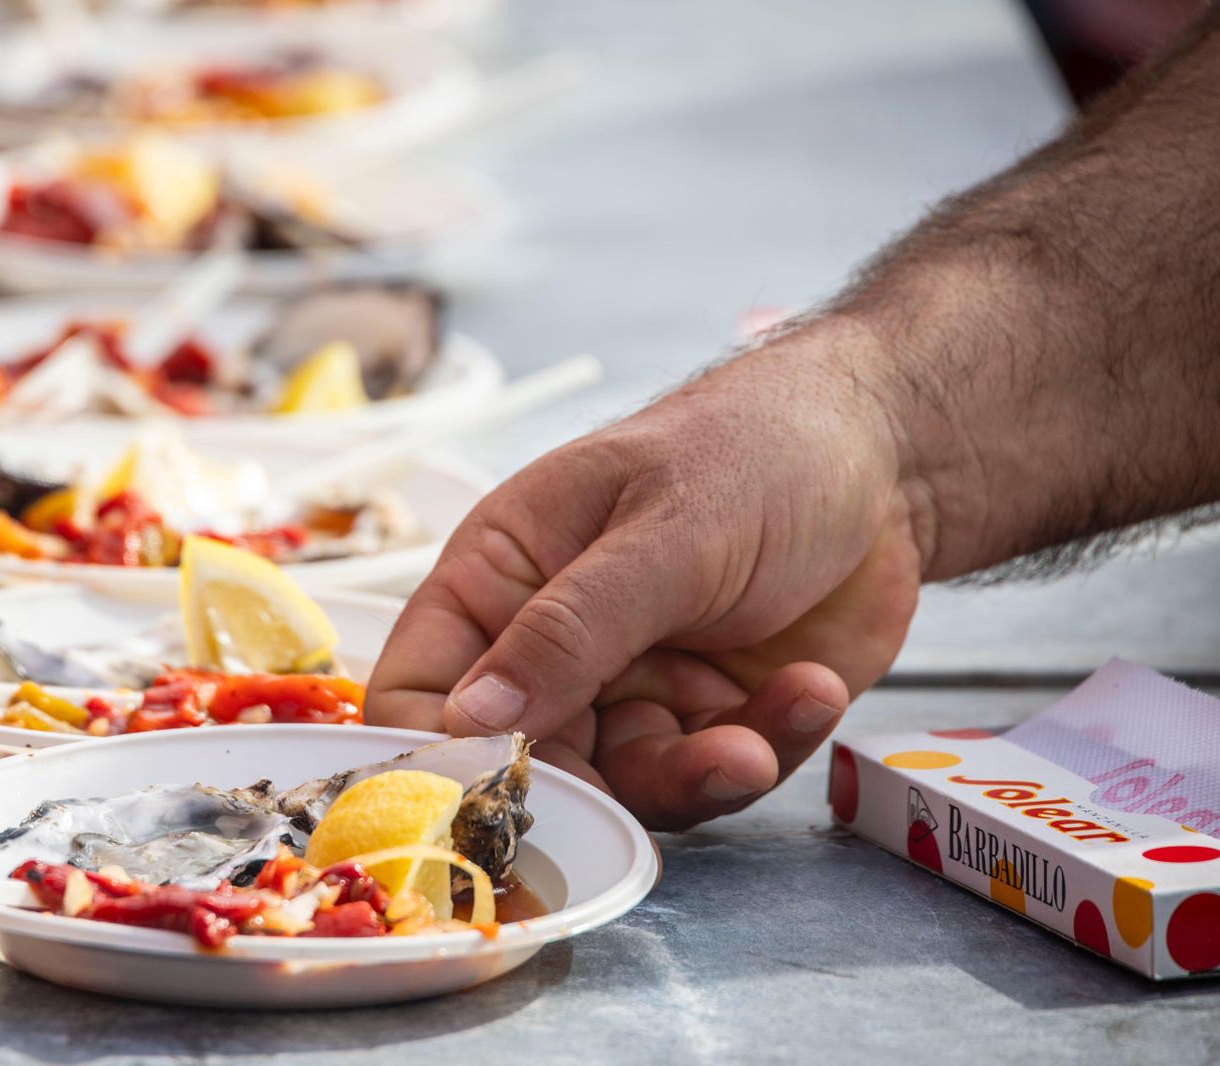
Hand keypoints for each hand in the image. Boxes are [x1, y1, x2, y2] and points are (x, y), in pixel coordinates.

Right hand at [365, 329, 925, 829]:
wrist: (890, 457)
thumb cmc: (757, 449)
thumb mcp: (662, 534)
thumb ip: (570, 630)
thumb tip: (469, 721)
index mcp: (502, 575)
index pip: (421, 685)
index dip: (436, 753)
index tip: (486, 796)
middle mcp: (551, 644)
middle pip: (522, 761)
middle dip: (594, 788)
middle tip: (663, 776)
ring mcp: (630, 686)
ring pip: (624, 787)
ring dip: (695, 775)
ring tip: (753, 740)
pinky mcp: (706, 718)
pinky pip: (709, 776)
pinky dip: (762, 750)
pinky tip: (807, 689)